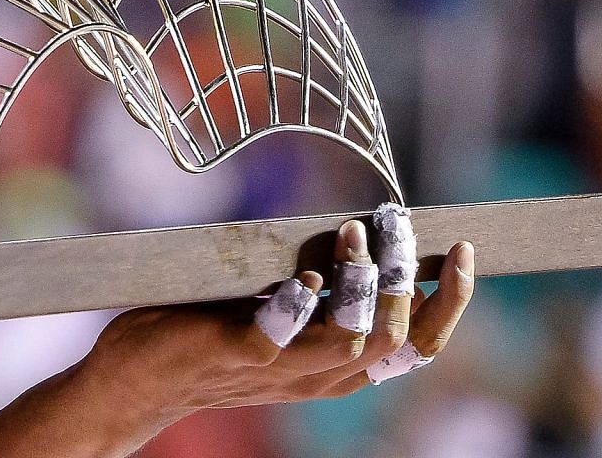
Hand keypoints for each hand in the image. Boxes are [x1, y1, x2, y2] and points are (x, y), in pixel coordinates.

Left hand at [77, 212, 475, 424]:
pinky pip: (278, 340)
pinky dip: (297, 309)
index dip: (451, 301)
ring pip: (352, 344)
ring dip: (361, 286)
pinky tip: (303, 280)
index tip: (463, 250)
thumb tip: (361, 234)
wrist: (139, 379)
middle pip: (400, 342)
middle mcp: (320, 376)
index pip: (420, 345)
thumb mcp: (285, 316)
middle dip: (410, 277)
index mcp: (340, 367)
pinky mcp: (235, 355)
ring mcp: (279, 369)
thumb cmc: (214, 334)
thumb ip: (324, 290)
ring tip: (353, 234)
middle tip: (399, 222)